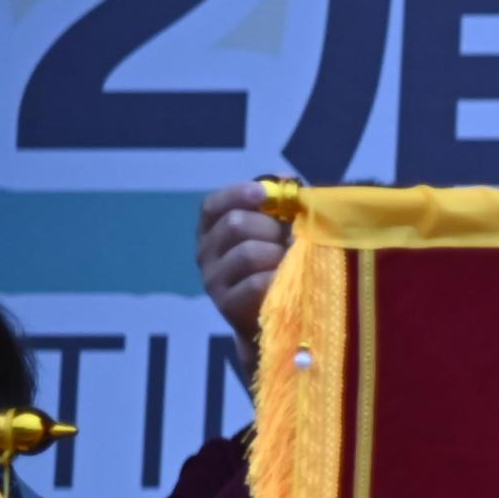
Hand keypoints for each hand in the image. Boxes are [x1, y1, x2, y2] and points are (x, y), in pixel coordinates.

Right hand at [198, 181, 286, 360]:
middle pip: (235, 224)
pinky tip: (288, 282)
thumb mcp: (280, 233)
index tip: (263, 193)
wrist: (279, 320)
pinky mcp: (227, 306)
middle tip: (291, 241)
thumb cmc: (281, 266)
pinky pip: (257, 283)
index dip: (237, 194)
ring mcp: (214, 281)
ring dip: (279, 255)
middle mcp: (206, 253)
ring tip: (292, 264)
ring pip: (249, 253)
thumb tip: (288, 177)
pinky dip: (279, 279)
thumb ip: (281, 206)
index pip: (213, 205)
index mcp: (214, 230)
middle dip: (271, 228)